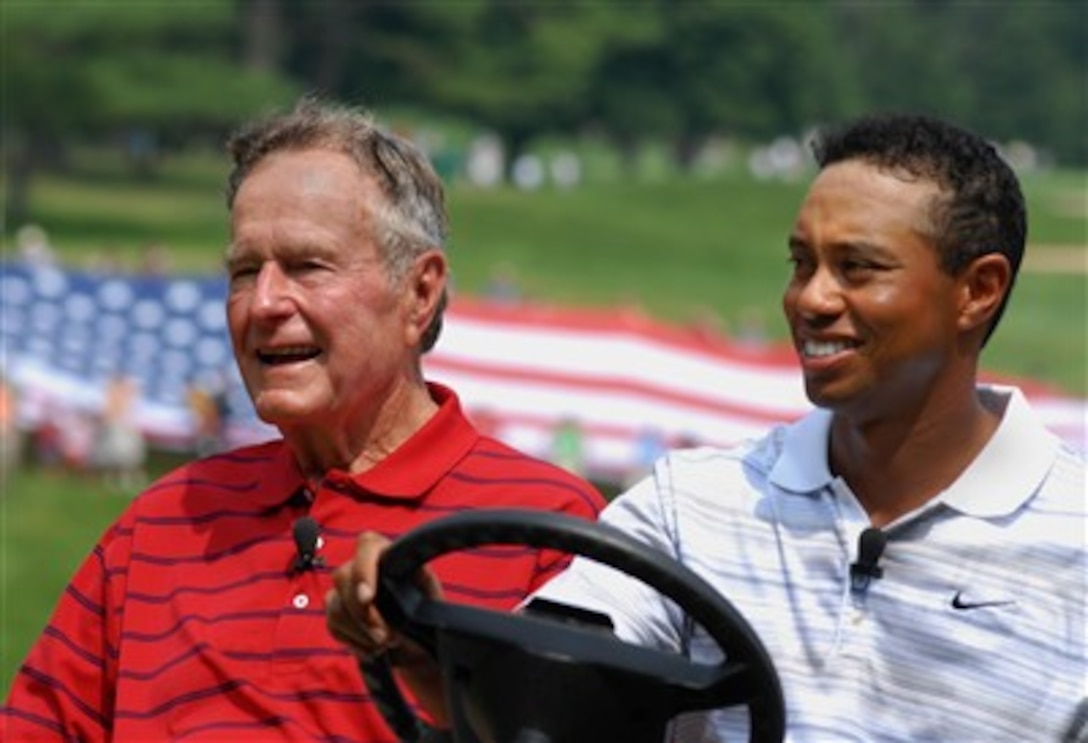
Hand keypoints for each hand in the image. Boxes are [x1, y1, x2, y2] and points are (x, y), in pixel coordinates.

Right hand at [326, 530, 449, 725]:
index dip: (363, 571)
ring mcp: (345, 588)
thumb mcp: (430, 591)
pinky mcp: (337, 611)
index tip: (368, 599)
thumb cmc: (426, 610)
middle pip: (343, 578)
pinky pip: (333, 625)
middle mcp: (361, 565)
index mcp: (386, 552)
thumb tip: (419, 574)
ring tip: (386, 643)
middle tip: (385, 637)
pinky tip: (373, 648)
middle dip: (362, 614)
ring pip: (335, 606)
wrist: (419, 640)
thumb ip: (422, 579)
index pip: (366, 545)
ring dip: (359, 632)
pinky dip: (354, 641)